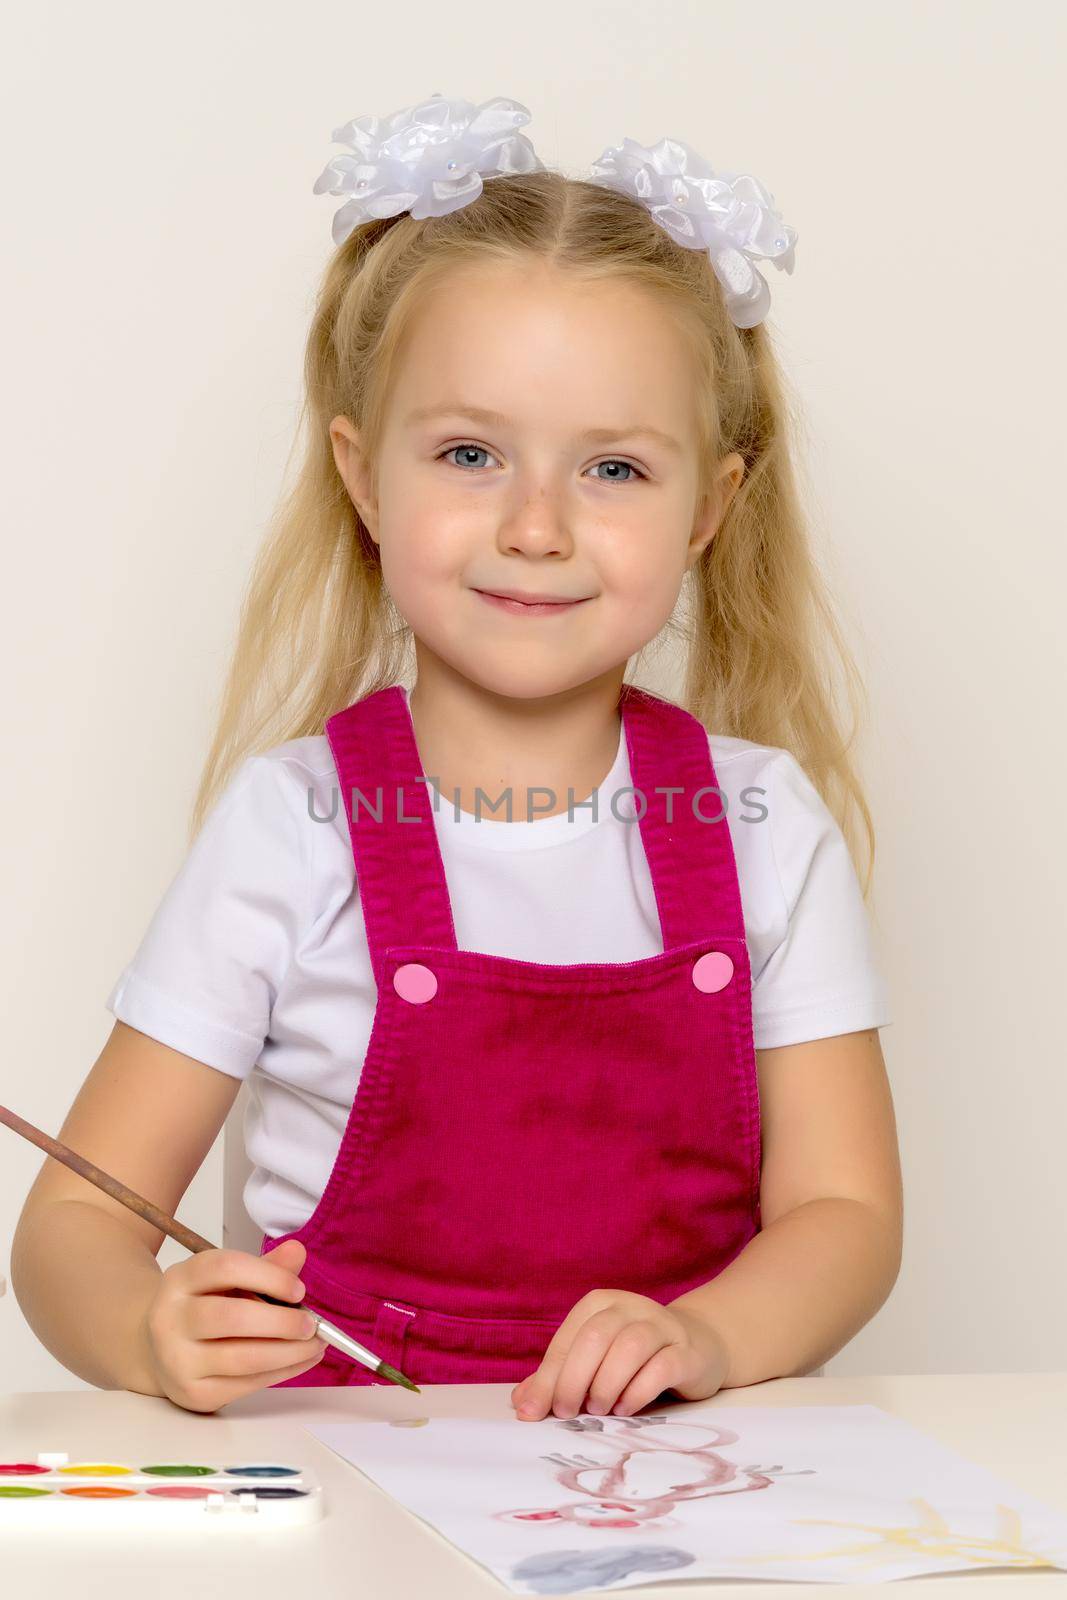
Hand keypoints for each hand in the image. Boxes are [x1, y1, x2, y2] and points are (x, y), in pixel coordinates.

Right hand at [140, 1239, 326, 1413]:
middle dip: (281, 1322)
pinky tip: (300, 1361)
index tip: (299, 1289)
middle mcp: (171, 1318)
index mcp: (180, 1279)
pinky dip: (281, 1372)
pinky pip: (245, 1385)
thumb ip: (263, 1267)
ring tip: (315, 1345)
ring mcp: (177, 1359)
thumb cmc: (202, 1308)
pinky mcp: (192, 1392)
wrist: (156, 1350)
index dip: (268, 1277)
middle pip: (231, 1317)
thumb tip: (296, 1251)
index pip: (224, 1269)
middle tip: (312, 1324)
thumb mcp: (225, 1281)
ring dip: (288, 1352)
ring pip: (241, 1358)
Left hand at [510, 1288, 729, 1420]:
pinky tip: (626, 1408)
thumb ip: (560, 1377)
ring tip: (599, 1410)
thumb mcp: (595, 1361)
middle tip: (566, 1413)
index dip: (548, 1377)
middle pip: (595, 1338)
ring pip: (629, 1348)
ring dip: (606, 1384)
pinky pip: (661, 1368)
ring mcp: (662, 1326)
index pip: (567, 1339)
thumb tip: (523, 1404)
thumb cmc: (635, 1357)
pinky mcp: (687, 1351)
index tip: (534, 1412)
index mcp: (600, 1304)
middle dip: (573, 1380)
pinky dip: (637, 1392)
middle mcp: (631, 1306)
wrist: (698, 1345)